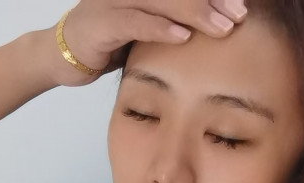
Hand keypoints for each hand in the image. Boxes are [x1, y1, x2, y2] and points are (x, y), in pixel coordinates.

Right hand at [52, 0, 247, 85]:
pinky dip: (160, 29)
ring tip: (222, 27)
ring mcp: (114, 1)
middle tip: (240, 15)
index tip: (241, 6)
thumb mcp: (146, 29)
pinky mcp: (101, 22)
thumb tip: (213, 26)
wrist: (62, 57)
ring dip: (194, 13)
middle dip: (212, 0)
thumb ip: (173, 22)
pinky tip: (183, 36)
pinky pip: (136, 22)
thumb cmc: (109, 43)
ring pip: (162, 1)